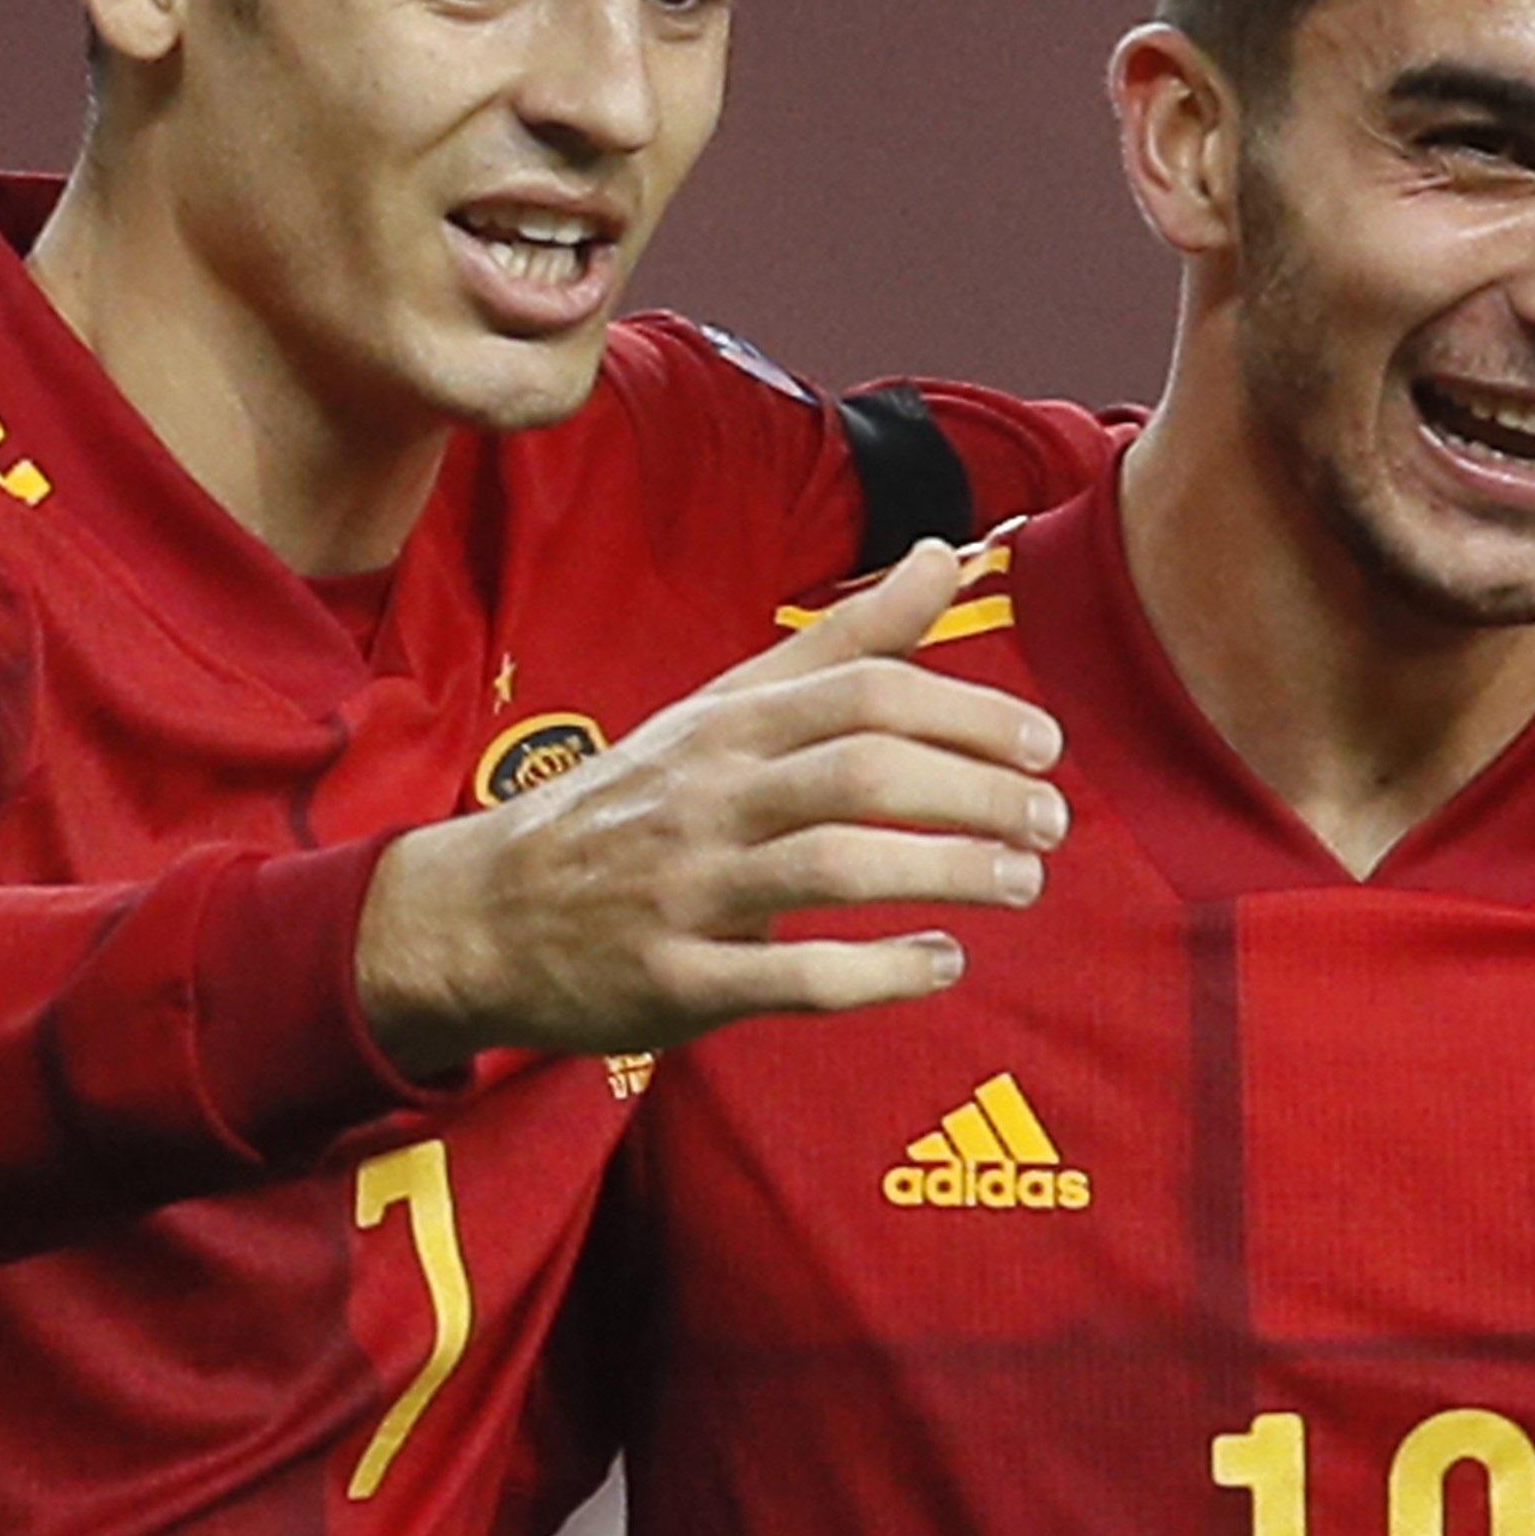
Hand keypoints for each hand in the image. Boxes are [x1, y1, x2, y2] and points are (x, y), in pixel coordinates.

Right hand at [354, 542, 1066, 1066]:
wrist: (483, 911)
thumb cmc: (634, 802)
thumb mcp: (726, 708)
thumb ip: (845, 641)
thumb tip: (948, 556)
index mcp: (728, 723)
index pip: (865, 692)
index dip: (968, 712)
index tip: (1043, 743)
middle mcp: (708, 796)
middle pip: (862, 773)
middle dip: (975, 794)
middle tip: (1051, 821)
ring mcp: (687, 889)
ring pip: (835, 867)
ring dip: (945, 872)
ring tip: (1020, 883)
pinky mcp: (675, 980)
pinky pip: (792, 977)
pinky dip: (880, 971)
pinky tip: (943, 962)